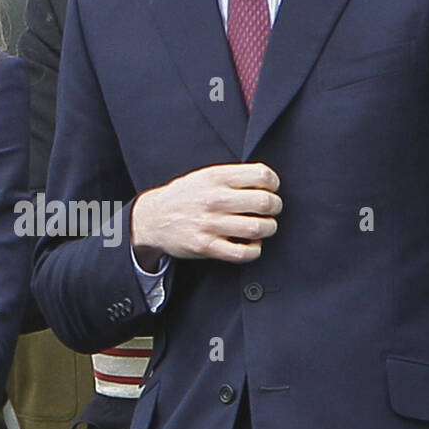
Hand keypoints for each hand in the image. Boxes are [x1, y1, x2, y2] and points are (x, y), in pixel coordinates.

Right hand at [131, 163, 281, 271]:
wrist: (153, 219)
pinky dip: (255, 250)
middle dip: (275, 207)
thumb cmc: (184, 197)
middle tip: (271, 210)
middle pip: (265, 202)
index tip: (271, 190)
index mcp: (216, 177)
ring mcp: (210, 224)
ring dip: (268, 228)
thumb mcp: (205, 176)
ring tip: (263, 227)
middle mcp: (214, 199)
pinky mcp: (207, 246)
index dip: (274, 184)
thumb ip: (233, 177)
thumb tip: (267, 183)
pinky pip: (244, 253)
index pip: (262, 175)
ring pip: (258, 228)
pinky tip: (251, 244)